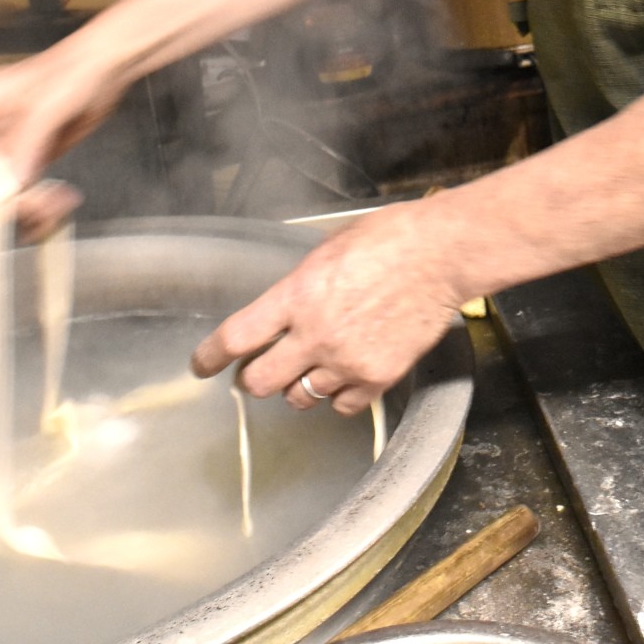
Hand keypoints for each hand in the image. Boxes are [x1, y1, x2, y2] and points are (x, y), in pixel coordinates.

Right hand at [0, 42, 118, 233]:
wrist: (109, 65)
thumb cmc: (77, 67)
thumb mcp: (48, 103)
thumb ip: (28, 140)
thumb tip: (13, 177)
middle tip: (25, 203)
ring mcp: (13, 144)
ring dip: (22, 204)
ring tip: (50, 205)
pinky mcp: (35, 156)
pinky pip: (26, 188)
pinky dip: (39, 201)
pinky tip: (59, 200)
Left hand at [191, 202, 464, 414]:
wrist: (442, 254)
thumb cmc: (391, 238)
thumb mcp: (328, 249)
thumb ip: (302, 284)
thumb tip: (287, 304)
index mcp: (297, 294)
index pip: (236, 336)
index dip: (210, 356)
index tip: (201, 365)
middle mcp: (315, 334)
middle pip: (260, 381)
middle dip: (252, 379)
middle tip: (257, 372)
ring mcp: (347, 360)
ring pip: (300, 398)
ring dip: (297, 386)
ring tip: (309, 369)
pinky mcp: (378, 377)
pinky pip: (342, 405)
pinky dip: (338, 396)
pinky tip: (345, 376)